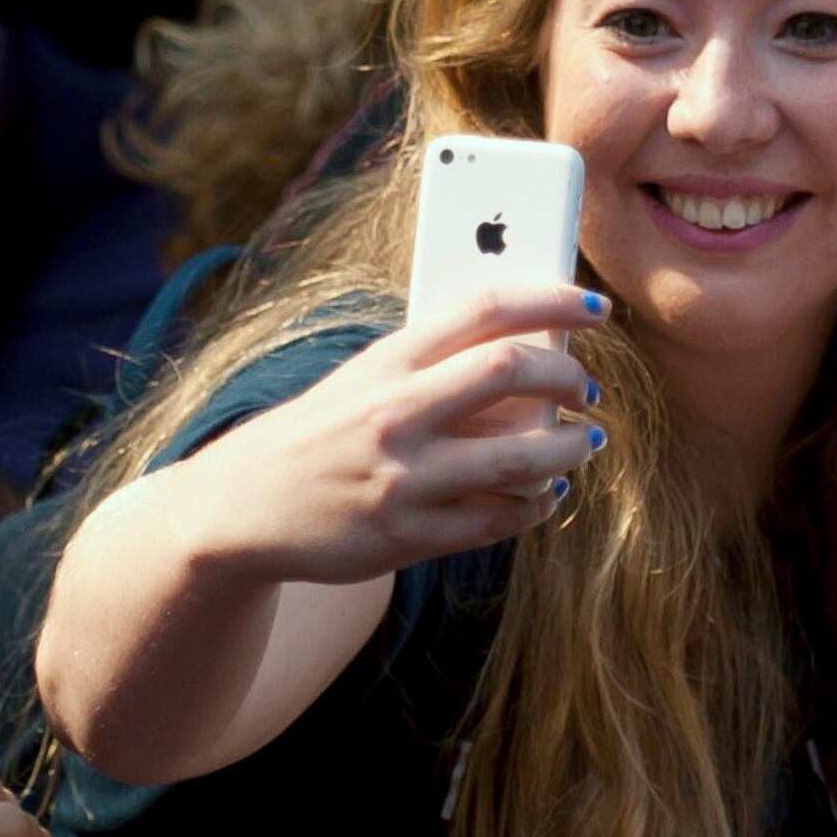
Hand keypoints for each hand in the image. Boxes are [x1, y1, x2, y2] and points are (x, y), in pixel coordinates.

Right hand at [169, 284, 606, 589]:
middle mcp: (394, 413)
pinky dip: (536, 505)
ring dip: (571, 448)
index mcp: (384, 361)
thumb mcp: (360, 381)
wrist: (240, 508)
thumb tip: (528, 350)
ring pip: (521, 459)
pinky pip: (497, 521)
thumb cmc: (315, 434)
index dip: (553, 298)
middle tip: (587, 387)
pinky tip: (546, 493)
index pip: (485, 308)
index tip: (595, 307)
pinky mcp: (406, 537)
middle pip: (513, 372)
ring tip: (587, 443)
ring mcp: (401, 479)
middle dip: (570, 376)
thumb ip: (430, 366)